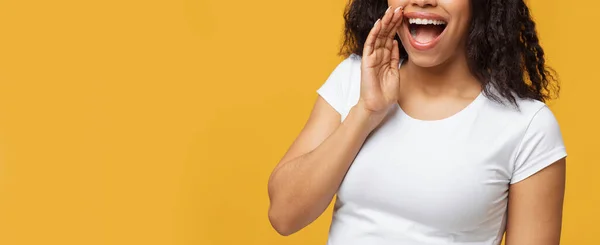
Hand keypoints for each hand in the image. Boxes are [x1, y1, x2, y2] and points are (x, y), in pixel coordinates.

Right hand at [357, 6, 402, 121]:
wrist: (378, 105)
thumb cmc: (386, 92)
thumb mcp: (395, 71)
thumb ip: (395, 57)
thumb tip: (396, 43)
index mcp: (386, 57)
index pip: (391, 37)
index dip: (396, 26)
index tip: (403, 14)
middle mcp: (378, 55)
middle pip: (385, 34)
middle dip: (391, 20)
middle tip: (398, 8)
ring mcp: (372, 57)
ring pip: (378, 36)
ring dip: (385, 23)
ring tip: (390, 11)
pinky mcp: (367, 61)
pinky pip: (370, 45)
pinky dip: (374, 34)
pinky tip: (378, 24)